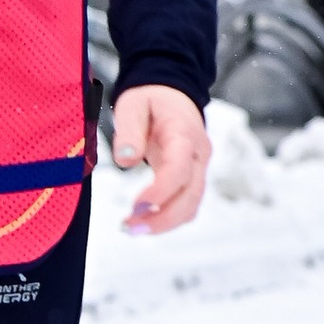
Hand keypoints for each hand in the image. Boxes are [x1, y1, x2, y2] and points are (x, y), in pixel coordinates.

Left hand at [110, 84, 210, 235]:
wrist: (172, 96)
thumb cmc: (152, 100)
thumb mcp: (133, 104)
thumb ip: (129, 130)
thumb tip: (125, 159)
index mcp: (184, 134)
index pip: (179, 169)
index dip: (160, 192)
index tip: (135, 206)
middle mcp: (197, 155)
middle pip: (191, 195)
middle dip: (163, 218)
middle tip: (130, 228)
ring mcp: (198, 169)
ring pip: (191, 205)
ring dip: (164, 223)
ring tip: (131, 228)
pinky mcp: (191, 179)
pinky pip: (186, 205)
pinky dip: (167, 219)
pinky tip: (144, 221)